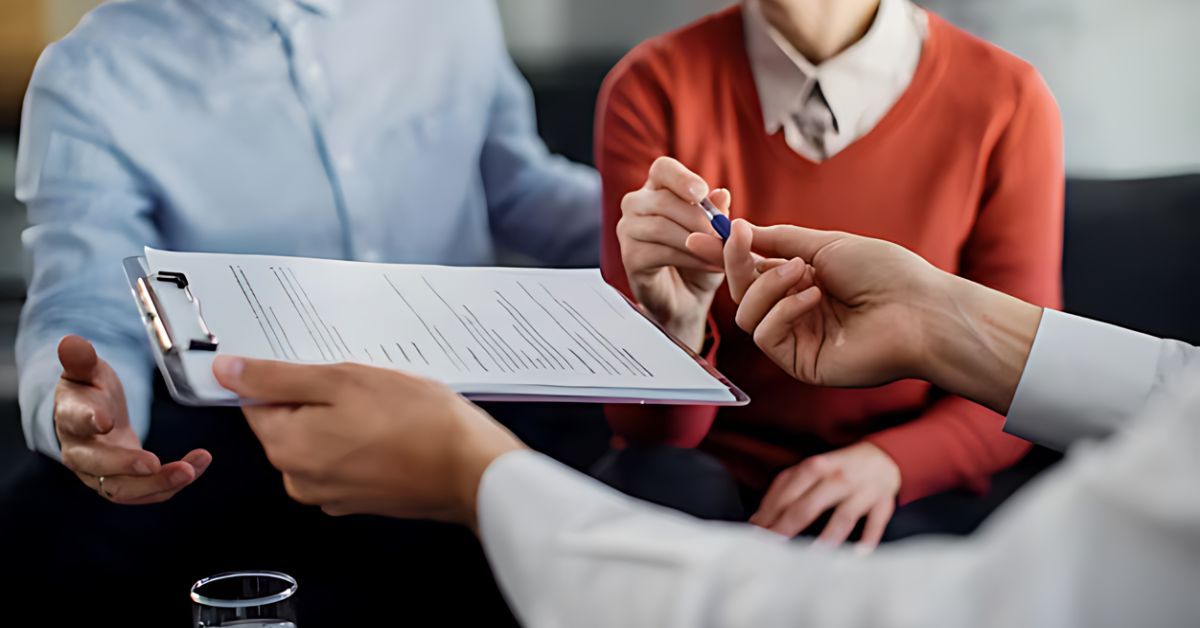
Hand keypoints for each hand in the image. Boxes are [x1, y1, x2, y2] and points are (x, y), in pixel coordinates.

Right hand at [54, 335, 210, 503]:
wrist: (92, 416)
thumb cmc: (89, 391)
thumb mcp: (86, 370)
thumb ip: (82, 359)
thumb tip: (71, 342)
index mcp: (70, 419)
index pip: (75, 421)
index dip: (88, 420)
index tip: (105, 420)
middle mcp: (81, 452)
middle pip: (98, 466)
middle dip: (126, 466)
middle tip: (154, 463)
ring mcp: (101, 473)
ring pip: (124, 489)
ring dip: (157, 483)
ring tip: (189, 471)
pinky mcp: (125, 482)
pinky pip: (147, 491)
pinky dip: (172, 484)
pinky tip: (196, 467)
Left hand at [212, 356, 524, 526]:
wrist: (470, 469)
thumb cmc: (418, 424)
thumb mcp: (343, 380)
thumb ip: (278, 378)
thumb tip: (228, 373)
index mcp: (287, 448)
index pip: (257, 402)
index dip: (288, 377)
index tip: (320, 369)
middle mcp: (301, 479)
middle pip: (290, 422)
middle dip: (321, 398)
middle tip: (362, 386)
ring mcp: (332, 494)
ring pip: (322, 439)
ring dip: (345, 418)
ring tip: (385, 407)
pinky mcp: (360, 498)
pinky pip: (347, 458)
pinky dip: (363, 440)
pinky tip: (393, 428)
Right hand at [617, 157, 730, 350]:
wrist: (688, 300)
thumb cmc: (699, 260)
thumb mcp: (716, 234)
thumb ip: (717, 214)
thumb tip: (721, 194)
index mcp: (657, 189)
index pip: (663, 169)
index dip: (681, 178)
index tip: (701, 192)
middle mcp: (637, 205)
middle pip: (663, 200)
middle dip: (699, 220)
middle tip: (726, 237)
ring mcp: (628, 230)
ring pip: (661, 226)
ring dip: (697, 242)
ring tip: (723, 255)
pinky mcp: (629, 257)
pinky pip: (660, 252)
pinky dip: (691, 259)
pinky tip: (710, 265)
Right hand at [699, 220, 1042, 413]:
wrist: (919, 309)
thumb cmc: (884, 272)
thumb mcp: (825, 244)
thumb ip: (778, 241)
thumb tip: (738, 230)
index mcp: (802, 282)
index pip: (752, 269)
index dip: (725, 254)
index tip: (700, 236)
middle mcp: (795, 311)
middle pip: (742, 292)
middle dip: (736, 264)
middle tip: (738, 239)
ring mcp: (797, 338)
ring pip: (747, 314)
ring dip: (767, 286)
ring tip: (802, 272)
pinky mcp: (800, 363)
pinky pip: (766, 336)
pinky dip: (782, 310)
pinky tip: (812, 297)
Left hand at [750, 442, 899, 550]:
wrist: (882, 457)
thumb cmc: (838, 468)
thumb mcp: (811, 469)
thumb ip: (785, 489)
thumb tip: (759, 519)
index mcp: (816, 467)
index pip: (787, 492)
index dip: (770, 514)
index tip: (756, 533)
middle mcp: (838, 477)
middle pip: (809, 505)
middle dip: (788, 527)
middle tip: (772, 548)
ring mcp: (862, 491)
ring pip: (843, 516)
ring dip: (828, 537)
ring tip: (812, 557)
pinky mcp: (882, 503)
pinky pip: (875, 522)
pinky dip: (868, 539)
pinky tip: (858, 554)